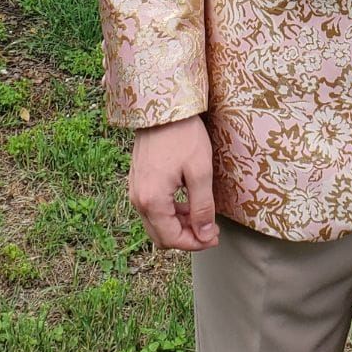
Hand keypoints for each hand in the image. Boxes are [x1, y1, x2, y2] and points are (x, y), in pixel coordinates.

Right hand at [127, 115, 218, 250]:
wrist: (162, 107)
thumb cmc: (183, 136)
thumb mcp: (200, 172)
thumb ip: (202, 207)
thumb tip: (206, 236)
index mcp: (151, 200)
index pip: (171, 239)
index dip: (195, 244)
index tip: (215, 237)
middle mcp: (138, 199)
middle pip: (161, 236)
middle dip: (187, 237)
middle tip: (211, 229)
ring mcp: (135, 189)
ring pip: (156, 223)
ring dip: (179, 225)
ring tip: (203, 215)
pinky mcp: (137, 180)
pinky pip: (152, 207)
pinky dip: (170, 212)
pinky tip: (188, 201)